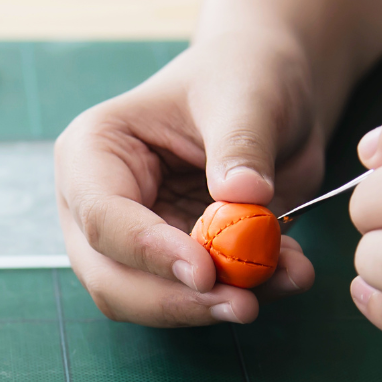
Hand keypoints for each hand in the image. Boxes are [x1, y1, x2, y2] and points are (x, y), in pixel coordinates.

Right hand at [55, 29, 318, 326]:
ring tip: (281, 279)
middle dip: (176, 300)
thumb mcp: (246, 95)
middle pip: (112, 278)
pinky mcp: (175, 265)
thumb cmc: (242, 75)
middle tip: (242, 304)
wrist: (272, 94)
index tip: (205, 271)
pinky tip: (289, 273)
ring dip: (212, 306)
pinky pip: (199, 299)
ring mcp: (133, 242)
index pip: (102, 217)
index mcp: (92, 152)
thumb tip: (244, 193)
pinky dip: (241, 297)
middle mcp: (98, 206)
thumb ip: (241, 144)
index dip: (149, 252)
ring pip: (150, 302)